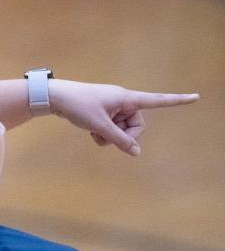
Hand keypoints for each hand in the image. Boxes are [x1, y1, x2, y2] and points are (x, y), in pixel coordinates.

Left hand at [49, 79, 198, 155]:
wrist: (54, 98)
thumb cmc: (78, 106)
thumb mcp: (100, 125)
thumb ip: (119, 140)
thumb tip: (136, 153)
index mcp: (127, 98)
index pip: (157, 100)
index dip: (176, 100)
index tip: (196, 96)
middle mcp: (123, 100)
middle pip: (137, 125)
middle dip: (124, 135)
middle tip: (106, 136)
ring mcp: (113, 107)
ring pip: (123, 129)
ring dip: (111, 136)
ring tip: (94, 132)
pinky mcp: (104, 112)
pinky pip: (112, 127)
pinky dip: (104, 133)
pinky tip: (91, 131)